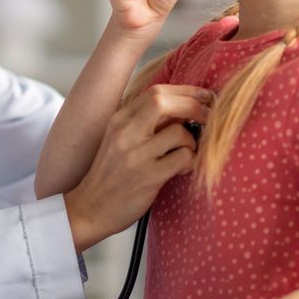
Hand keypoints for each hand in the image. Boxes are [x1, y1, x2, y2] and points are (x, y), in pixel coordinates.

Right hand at [64, 84, 210, 251]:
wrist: (90, 207)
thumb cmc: (110, 174)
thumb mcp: (118, 139)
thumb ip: (143, 122)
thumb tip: (182, 108)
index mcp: (119, 120)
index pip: (156, 92)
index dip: (186, 91)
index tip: (203, 97)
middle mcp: (125, 133)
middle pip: (164, 102)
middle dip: (194, 106)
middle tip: (208, 117)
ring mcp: (136, 155)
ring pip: (179, 132)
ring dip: (193, 141)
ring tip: (187, 152)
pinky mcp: (148, 177)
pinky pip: (183, 158)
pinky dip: (191, 161)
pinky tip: (183, 169)